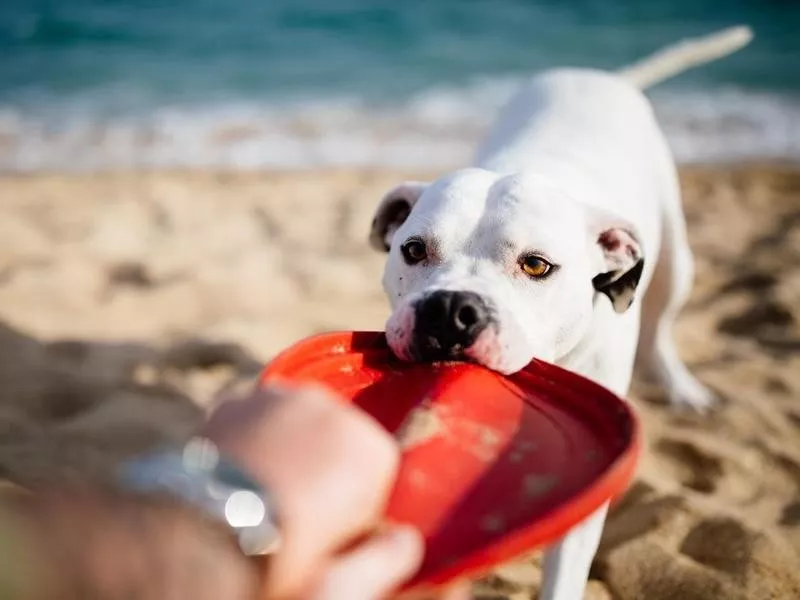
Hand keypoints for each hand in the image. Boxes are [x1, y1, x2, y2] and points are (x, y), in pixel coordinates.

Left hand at [203, 383, 464, 599]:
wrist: (204, 534)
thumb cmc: (283, 556)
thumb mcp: (344, 576)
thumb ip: (386, 557)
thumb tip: (407, 542)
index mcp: (371, 448)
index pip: (375, 467)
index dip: (355, 499)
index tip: (332, 525)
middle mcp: (333, 409)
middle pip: (337, 437)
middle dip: (324, 464)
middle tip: (297, 507)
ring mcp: (283, 397)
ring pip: (298, 421)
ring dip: (291, 444)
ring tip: (265, 488)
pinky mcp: (240, 398)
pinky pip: (259, 417)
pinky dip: (254, 436)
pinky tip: (240, 470)